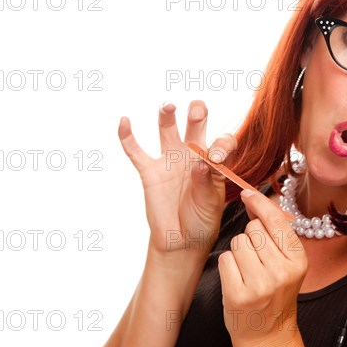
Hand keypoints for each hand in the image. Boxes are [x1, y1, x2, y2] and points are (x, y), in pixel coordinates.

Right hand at [118, 100, 234, 257]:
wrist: (182, 241)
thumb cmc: (202, 220)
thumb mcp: (210, 204)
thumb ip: (205, 184)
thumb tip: (200, 163)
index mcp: (214, 161)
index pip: (222, 142)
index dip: (221, 144)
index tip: (216, 157)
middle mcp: (193, 155)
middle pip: (196, 124)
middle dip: (197, 114)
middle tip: (197, 112)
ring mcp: (170, 161)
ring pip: (167, 130)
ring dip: (167, 115)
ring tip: (168, 105)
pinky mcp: (150, 172)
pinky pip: (136, 152)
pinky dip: (127, 137)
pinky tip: (124, 121)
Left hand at [219, 189, 307, 346]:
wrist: (267, 332)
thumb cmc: (275, 293)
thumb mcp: (287, 263)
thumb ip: (275, 233)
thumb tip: (254, 200)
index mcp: (298, 260)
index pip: (276, 221)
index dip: (260, 203)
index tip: (248, 193)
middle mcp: (281, 272)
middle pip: (253, 229)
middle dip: (250, 237)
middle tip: (257, 258)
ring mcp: (260, 285)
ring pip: (238, 242)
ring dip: (239, 252)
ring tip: (248, 270)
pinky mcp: (238, 295)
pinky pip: (225, 259)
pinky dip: (228, 266)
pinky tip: (238, 279)